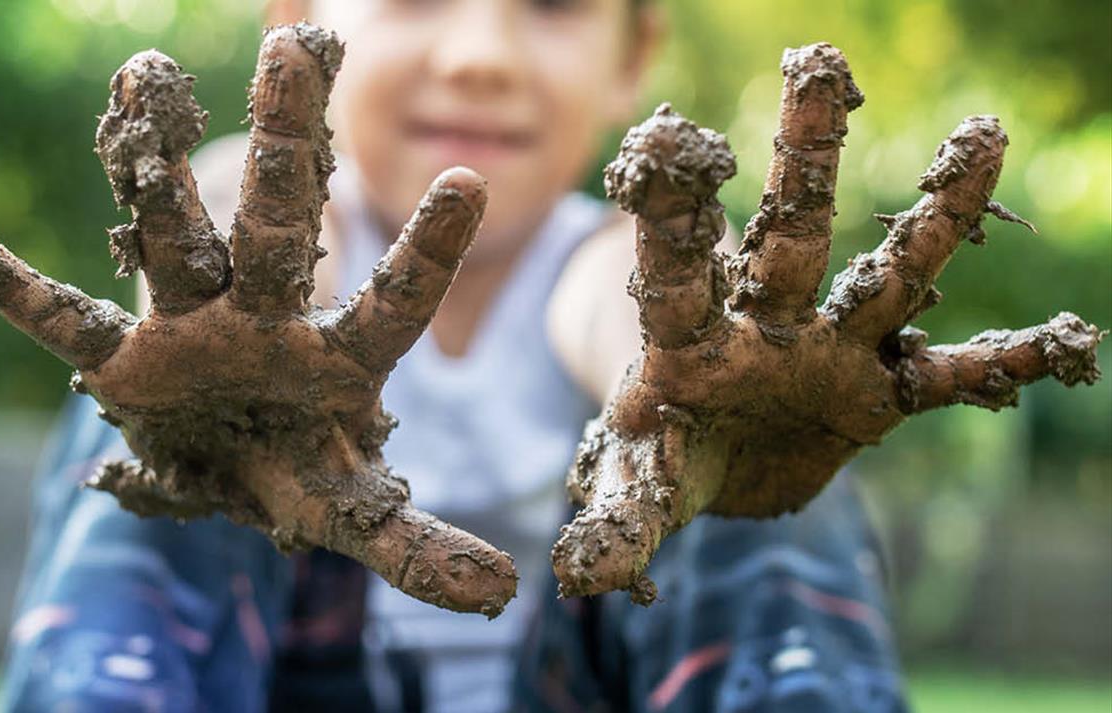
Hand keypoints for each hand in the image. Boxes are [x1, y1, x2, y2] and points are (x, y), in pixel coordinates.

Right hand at [0, 24, 516, 617]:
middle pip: (278, 225)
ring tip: (144, 75)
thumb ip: (417, 544)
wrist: (228, 464)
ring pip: (176, 233)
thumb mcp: (354, 511)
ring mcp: (194, 325)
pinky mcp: (127, 356)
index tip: (467, 183)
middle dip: (285, 145)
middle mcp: (267, 317)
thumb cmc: (302, 471)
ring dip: (154, 165)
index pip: (392, 301)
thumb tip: (502, 591)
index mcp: (337, 355)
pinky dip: (16, 294)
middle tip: (291, 49)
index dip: (426, 252)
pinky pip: (66, 321)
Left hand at [552, 43, 1103, 602]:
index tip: (663, 141)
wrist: (717, 467)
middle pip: (788, 235)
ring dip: (933, 219)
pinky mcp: (876, 393)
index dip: (672, 213)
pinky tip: (1066, 347)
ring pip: (885, 276)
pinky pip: (949, 377)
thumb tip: (582, 576)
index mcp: (689, 341)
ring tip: (981, 135)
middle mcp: (766, 326)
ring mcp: (828, 352)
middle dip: (805, 159)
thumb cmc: (663, 457)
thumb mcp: (637, 484)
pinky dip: (1002, 368)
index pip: (674, 269)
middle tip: (820, 64)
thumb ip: (618, 518)